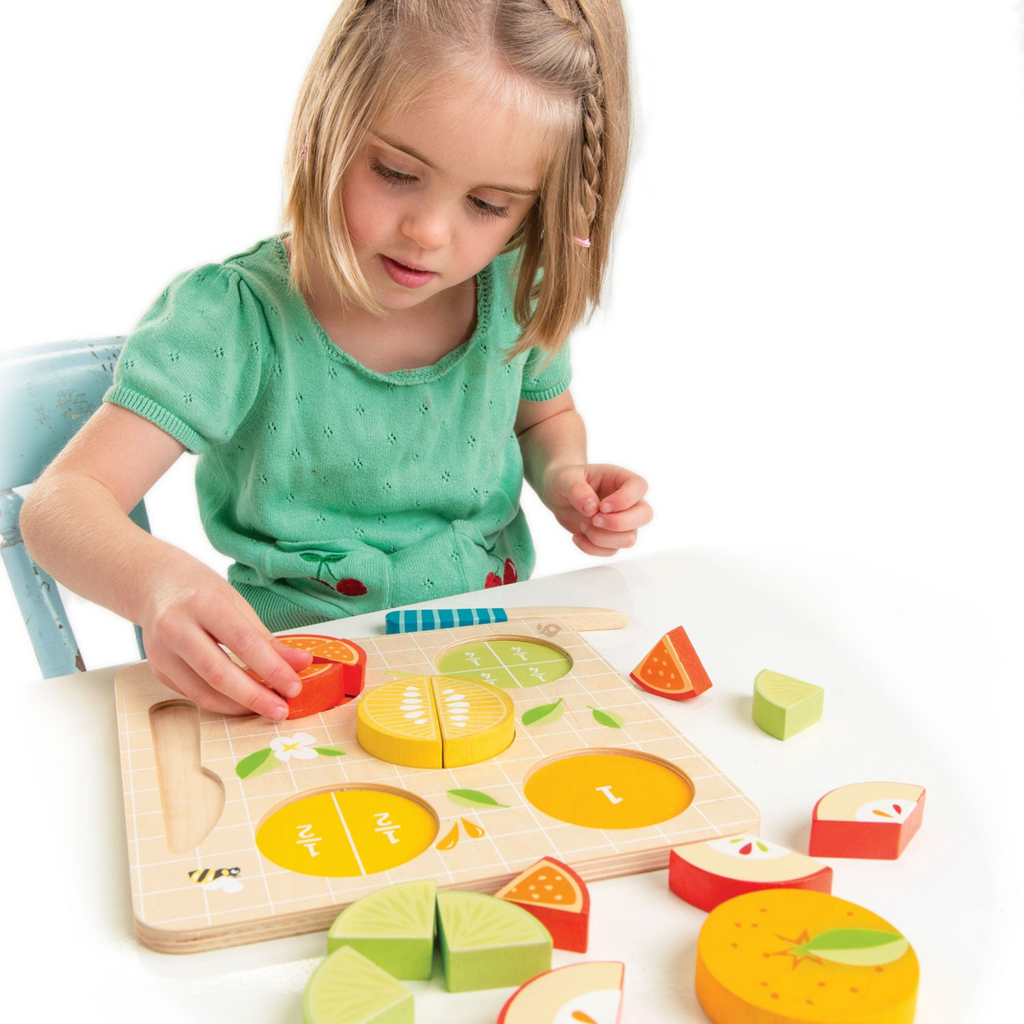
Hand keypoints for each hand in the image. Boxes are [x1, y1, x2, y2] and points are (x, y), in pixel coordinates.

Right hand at [139, 556, 312, 718]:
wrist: (157, 586)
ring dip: (239, 706)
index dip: (271, 668)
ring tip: (267, 708)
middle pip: (219, 673)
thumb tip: (301, 664)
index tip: (294, 687)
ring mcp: (161, 652)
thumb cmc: (202, 592)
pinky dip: (222, 703)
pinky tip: (243, 702)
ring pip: (204, 692)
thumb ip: (267, 639)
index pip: (243, 642)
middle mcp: (176, 628)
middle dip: (255, 697)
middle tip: (282, 710)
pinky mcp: (158, 670)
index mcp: (203, 603)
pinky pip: (194, 695)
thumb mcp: (239, 605)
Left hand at [543, 463, 652, 555]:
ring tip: (582, 525)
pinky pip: (611, 551)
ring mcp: (623, 521)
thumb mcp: (565, 478)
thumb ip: (577, 489)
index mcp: (620, 479)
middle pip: (645, 515)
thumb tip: (591, 507)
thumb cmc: (566, 481)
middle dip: (618, 523)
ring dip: (602, 537)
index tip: (601, 506)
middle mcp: (628, 501)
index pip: (639, 486)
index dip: (624, 499)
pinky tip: (577, 536)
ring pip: (629, 539)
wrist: (559, 496)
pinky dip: (592, 548)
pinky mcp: (612, 538)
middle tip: (593, 519)